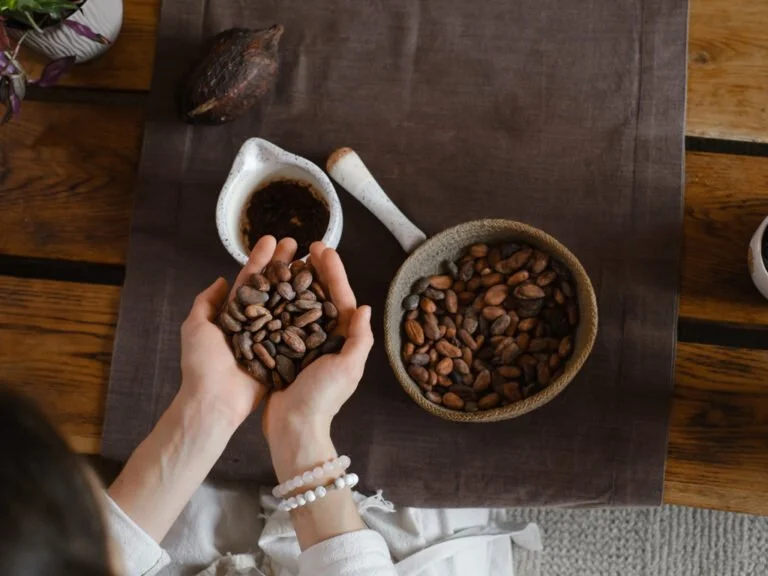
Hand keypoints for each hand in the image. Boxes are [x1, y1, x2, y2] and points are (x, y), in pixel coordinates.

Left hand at [179, 235, 296, 428]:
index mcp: (233, 314)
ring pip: (287, 305)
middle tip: (299, 244)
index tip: (274, 240)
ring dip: (299, 284)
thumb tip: (221, 280)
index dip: (262, 259)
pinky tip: (320, 296)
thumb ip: (206, 302)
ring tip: (313, 263)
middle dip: (285, 265)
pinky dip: (308, 314)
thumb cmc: (201, 365)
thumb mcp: (195, 326)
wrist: (214, 402)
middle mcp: (254, 323)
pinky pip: (296, 331)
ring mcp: (270, 337)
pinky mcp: (282, 354)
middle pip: (272, 288)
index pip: (250, 280)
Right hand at [262, 241, 373, 480]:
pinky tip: (270, 286)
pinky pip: (282, 319)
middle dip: (315, 270)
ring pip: (301, 303)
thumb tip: (365, 307)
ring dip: (297, 281)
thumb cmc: (321, 399)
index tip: (323, 249)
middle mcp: (325, 338)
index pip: (341, 297)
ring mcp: (303, 343)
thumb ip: (359, 339)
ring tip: (288, 259)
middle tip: (306, 246)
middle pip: (321, 295)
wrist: (292, 427)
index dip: (333, 272)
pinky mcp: (283, 350)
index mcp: (343, 339)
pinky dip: (279, 301)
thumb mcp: (347, 368)